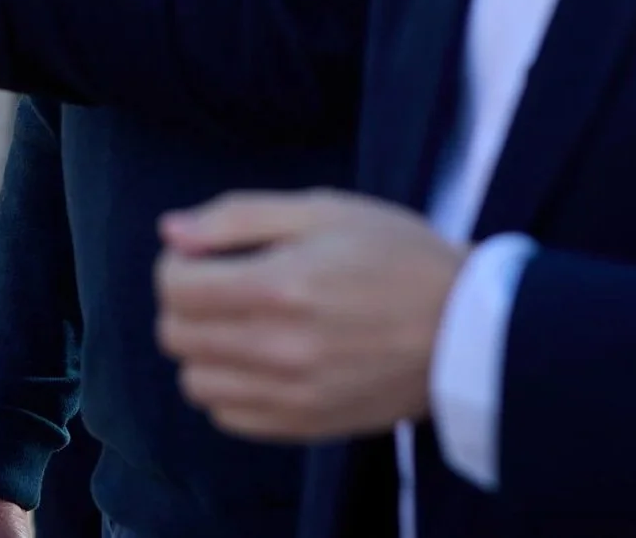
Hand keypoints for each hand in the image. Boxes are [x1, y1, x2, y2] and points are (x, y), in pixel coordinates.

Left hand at [154, 189, 467, 439]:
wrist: (464, 327)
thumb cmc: (397, 253)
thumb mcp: (324, 209)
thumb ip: (238, 216)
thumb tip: (170, 230)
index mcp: (281, 285)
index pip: (175, 286)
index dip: (178, 261)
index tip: (204, 252)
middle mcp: (277, 348)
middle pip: (176, 335)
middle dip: (185, 301)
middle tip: (223, 281)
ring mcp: (290, 395)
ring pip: (195, 382)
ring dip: (204, 347)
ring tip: (242, 321)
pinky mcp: (303, 427)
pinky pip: (228, 417)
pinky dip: (230, 386)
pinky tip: (261, 357)